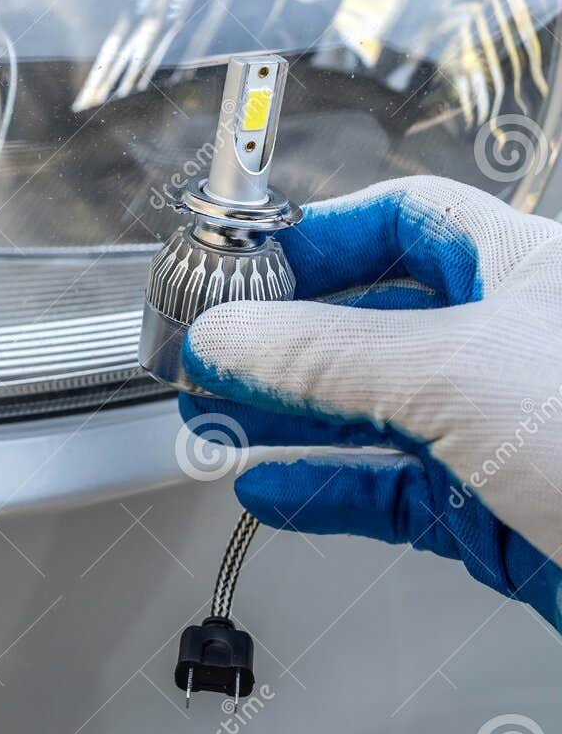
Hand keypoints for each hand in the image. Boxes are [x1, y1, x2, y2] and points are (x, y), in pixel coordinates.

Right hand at [180, 176, 561, 628]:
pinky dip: (323, 492)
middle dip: (283, 339)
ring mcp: (505, 432)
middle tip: (207, 353)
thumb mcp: (457, 373)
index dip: (315, 237)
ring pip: (372, 413)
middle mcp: (514, 343)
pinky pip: (388, 493)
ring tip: (214, 420)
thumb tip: (226, 336)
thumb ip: (324, 355)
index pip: (401, 222)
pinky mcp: (495, 512)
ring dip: (288, 419)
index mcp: (526, 270)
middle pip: (371, 320)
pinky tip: (271, 491)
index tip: (238, 267)